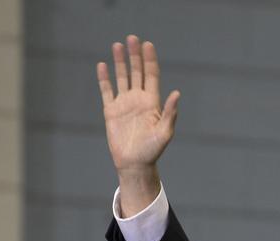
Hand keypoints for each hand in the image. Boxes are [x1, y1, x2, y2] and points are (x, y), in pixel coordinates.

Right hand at [96, 35, 179, 181]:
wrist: (134, 164)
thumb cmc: (152, 150)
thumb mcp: (165, 132)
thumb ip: (170, 112)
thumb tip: (176, 93)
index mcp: (152, 102)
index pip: (151, 75)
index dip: (150, 60)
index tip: (148, 44)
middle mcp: (138, 99)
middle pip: (137, 72)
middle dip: (135, 55)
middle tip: (132, 38)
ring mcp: (124, 104)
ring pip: (122, 77)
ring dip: (120, 62)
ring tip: (117, 45)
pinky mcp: (111, 110)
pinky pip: (106, 90)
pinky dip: (104, 78)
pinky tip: (102, 65)